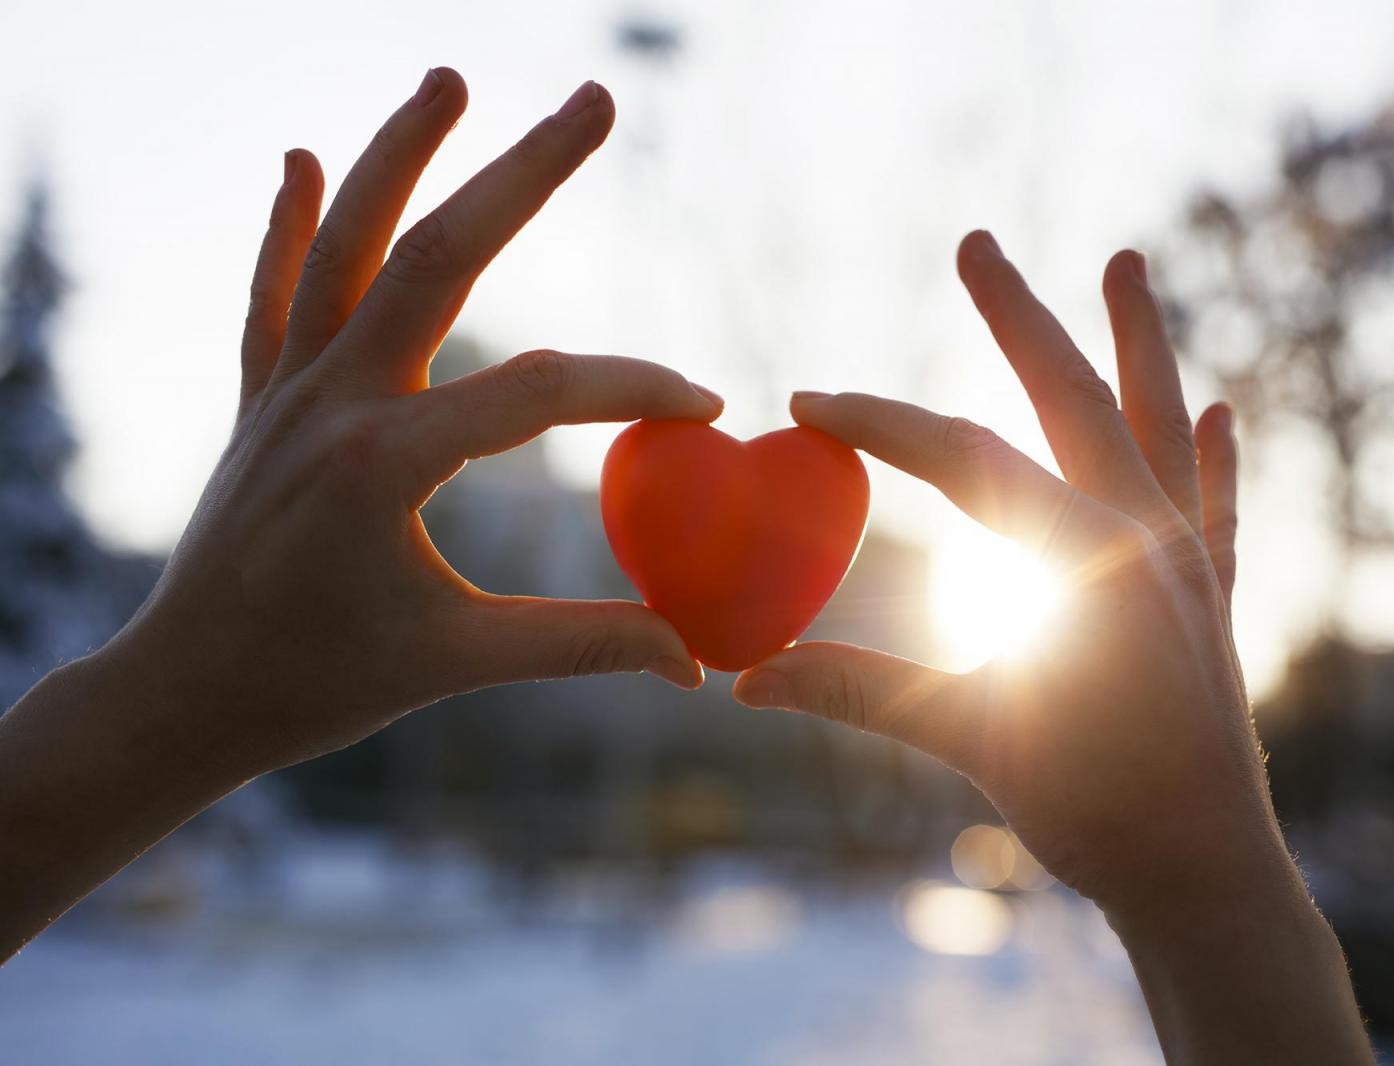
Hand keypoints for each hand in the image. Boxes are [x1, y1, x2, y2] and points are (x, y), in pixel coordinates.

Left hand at [114, 70, 715, 775]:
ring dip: (397, 152)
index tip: (703, 403)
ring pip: (345, 244)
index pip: (536, 392)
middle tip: (596, 99)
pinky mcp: (262, 400)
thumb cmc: (322, 686)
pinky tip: (300, 158)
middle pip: (438, 256)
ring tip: (451, 77)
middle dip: (524, 173)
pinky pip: (273, 294)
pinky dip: (287, 224)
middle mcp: (332, 401)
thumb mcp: (459, 662)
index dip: (630, 387)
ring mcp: (288, 391)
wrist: (185, 695)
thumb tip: (695, 661)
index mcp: (386, 463)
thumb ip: (583, 646)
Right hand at [733, 232, 1372, 1062]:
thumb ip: (862, 691)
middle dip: (1019, 317)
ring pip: (1157, 422)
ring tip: (1127, 261)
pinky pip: (1216, 505)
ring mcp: (1188, 561)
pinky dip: (1214, 456)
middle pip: (1070, 397)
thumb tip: (746, 681)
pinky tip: (1222, 409)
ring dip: (1138, 341)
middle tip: (975, 243)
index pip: (964, 459)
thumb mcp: (971, 738)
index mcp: (1084, 557)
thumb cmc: (1094, 811)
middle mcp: (1145, 535)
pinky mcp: (1212, 598)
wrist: (1208, 877)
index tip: (808, 402)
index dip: (879, 424)